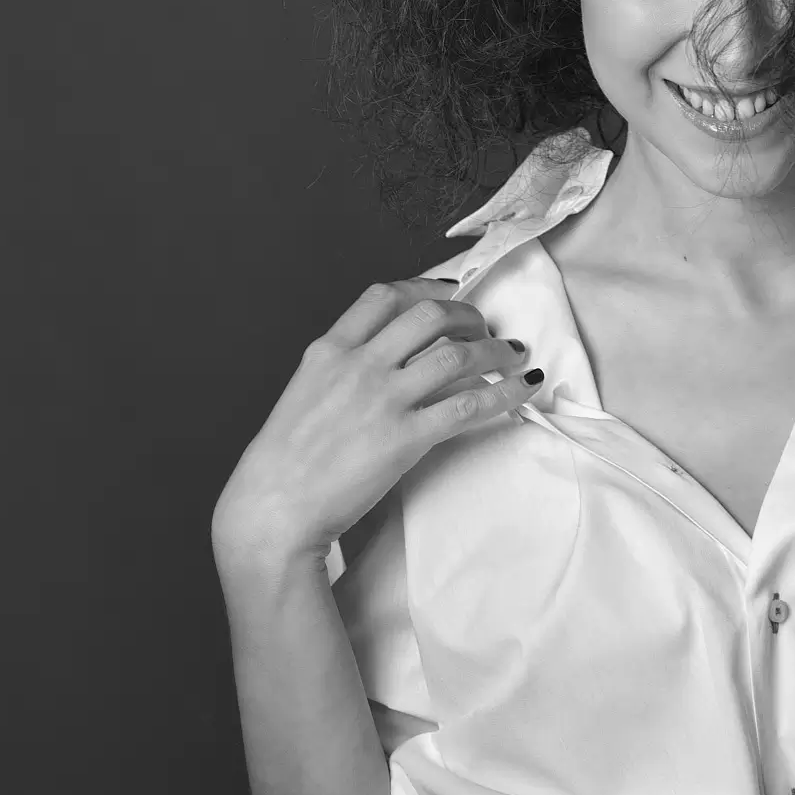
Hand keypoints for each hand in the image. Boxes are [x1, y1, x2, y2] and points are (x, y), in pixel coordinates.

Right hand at [211, 278, 541, 569]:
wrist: (273, 506)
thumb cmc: (282, 459)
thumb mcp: (303, 391)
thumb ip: (340, 368)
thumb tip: (380, 359)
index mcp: (329, 350)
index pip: (383, 297)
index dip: (424, 288)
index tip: (446, 292)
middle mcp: (359, 365)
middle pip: (428, 315)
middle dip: (466, 314)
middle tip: (483, 325)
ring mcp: (384, 400)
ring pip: (456, 355)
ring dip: (493, 350)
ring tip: (510, 354)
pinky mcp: (406, 438)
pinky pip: (469, 406)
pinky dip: (504, 393)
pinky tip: (521, 388)